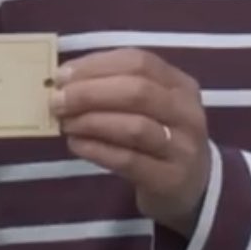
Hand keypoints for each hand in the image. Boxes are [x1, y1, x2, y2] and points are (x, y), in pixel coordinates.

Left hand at [50, 48, 210, 235]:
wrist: (193, 188)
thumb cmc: (160, 134)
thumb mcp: (151, 104)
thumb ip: (115, 86)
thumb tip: (64, 78)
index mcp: (179, 83)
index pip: (138, 61)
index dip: (97, 65)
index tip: (61, 74)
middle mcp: (186, 111)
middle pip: (137, 91)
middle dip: (90, 92)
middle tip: (57, 101)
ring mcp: (182, 147)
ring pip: (134, 127)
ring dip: (91, 121)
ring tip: (65, 122)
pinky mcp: (169, 179)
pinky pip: (129, 160)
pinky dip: (97, 150)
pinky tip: (76, 144)